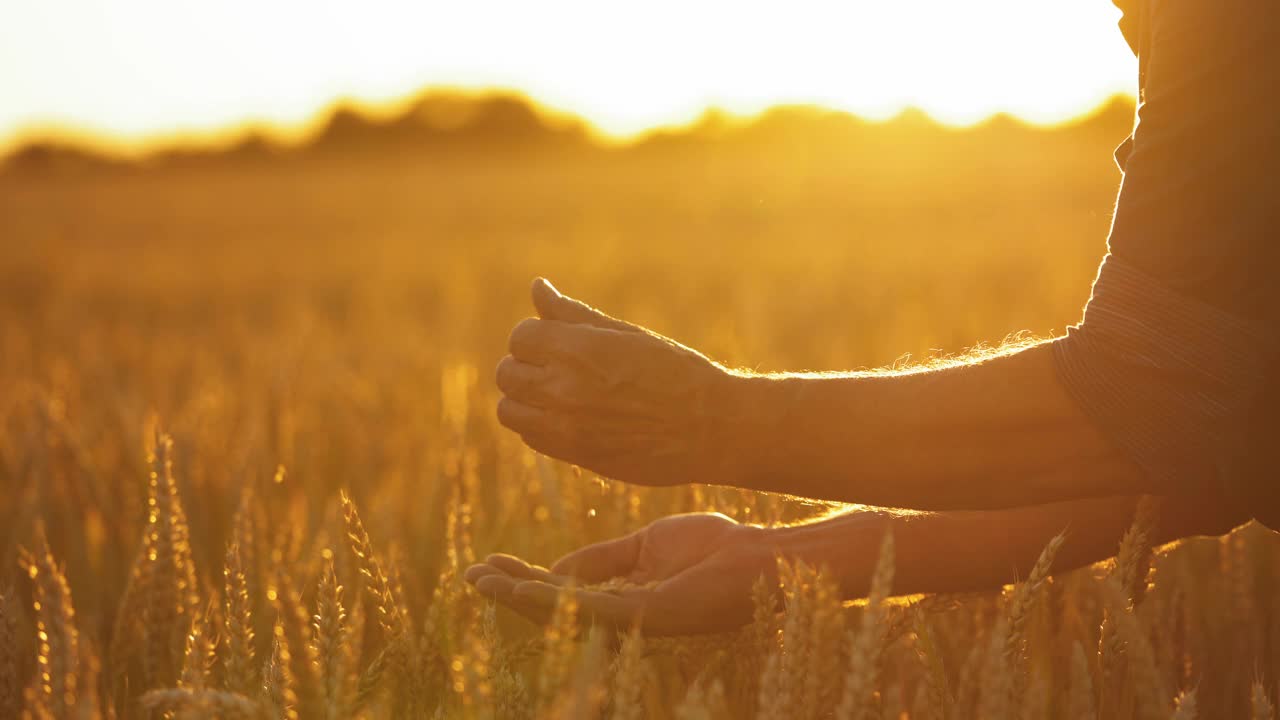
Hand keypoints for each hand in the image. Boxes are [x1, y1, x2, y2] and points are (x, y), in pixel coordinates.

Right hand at [463, 513, 771, 634]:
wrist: (757, 556)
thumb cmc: (714, 547)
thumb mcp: (646, 544)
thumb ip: (602, 558)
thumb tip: (556, 568)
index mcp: (623, 597)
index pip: (564, 591)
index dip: (525, 578)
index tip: (489, 563)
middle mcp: (623, 617)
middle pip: (556, 607)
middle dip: (511, 592)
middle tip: (470, 576)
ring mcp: (634, 621)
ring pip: (563, 614)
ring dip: (518, 599)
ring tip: (481, 582)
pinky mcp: (646, 617)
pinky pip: (589, 610)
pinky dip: (549, 600)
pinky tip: (519, 588)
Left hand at [495, 278, 747, 486]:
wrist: (711, 428)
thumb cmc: (675, 372)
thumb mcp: (625, 334)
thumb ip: (573, 314)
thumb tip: (536, 287)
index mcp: (577, 350)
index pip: (521, 337)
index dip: (536, 336)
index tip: (558, 341)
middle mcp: (563, 389)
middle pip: (507, 373)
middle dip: (525, 365)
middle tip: (556, 366)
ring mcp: (566, 427)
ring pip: (509, 411)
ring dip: (524, 399)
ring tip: (557, 393)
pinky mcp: (575, 456)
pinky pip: (531, 439)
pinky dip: (539, 426)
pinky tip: (570, 417)